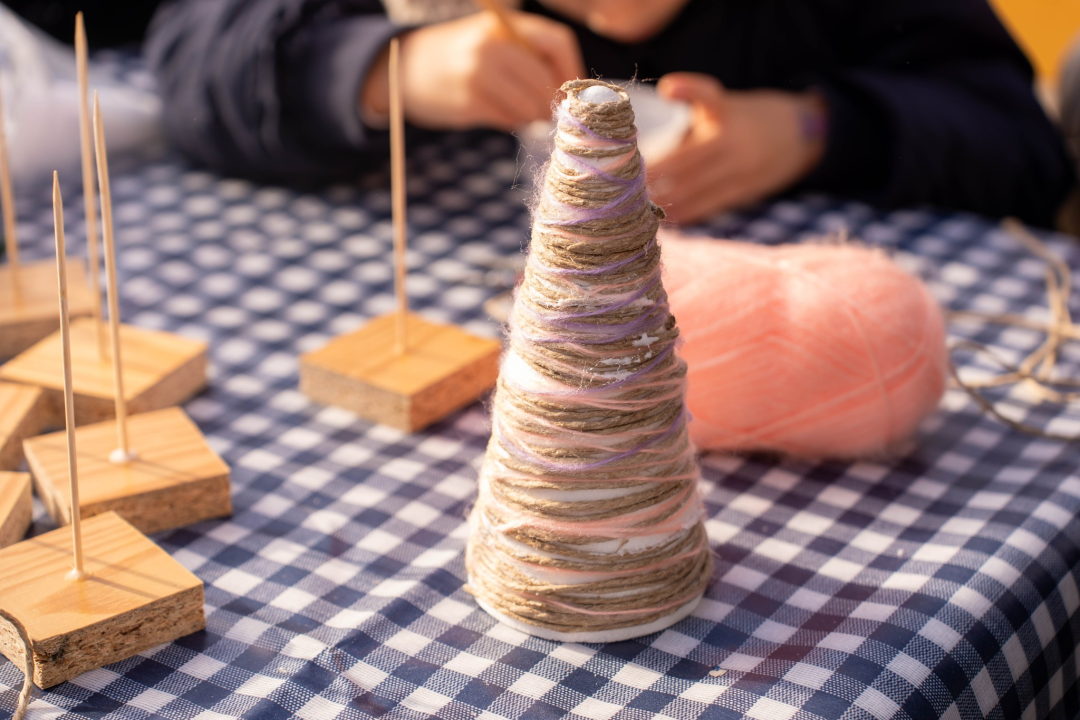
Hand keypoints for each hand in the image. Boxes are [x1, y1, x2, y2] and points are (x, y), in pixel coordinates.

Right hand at [362, 12, 584, 129]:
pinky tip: (503, 117)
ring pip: (529, 106)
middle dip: (552, 103)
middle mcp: (492, 45)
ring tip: (526, 116)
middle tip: (550, 114)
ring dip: (534, 118)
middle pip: (545, 81)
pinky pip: (507, 120)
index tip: (571, 92)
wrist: (405, 67)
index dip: (571, 71)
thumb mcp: (493, 40)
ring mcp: (479, 74)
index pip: (557, 42)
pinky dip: (512, 123)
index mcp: (504, 25)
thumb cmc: (459, 56)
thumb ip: (527, 56)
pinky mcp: (468, 102)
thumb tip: (566, 92)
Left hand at [648, 72, 826, 223]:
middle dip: (650, 175)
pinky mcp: (744, 191)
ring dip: (661, 198)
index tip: (669, 87)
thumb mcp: (725, 103)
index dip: (689, 89)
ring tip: (633, 206)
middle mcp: (734, 140)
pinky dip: (683, 212)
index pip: (708, 95)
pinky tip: (664, 218)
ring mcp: (740, 168)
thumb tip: (649, 125)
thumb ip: (694, 107)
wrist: (802, 135)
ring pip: (692, 188)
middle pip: (683, 161)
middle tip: (618, 182)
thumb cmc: (747, 119)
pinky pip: (708, 206)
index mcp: (726, 111)